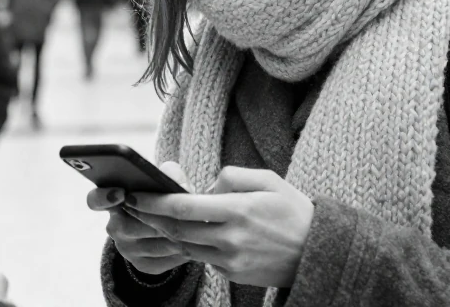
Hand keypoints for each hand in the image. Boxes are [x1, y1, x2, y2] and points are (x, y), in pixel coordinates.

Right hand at [87, 161, 192, 276]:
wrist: (166, 225)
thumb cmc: (162, 194)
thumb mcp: (163, 180)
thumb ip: (166, 173)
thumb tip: (170, 173)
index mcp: (113, 202)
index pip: (95, 200)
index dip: (104, 197)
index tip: (120, 193)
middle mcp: (115, 228)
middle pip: (131, 226)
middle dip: (157, 218)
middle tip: (180, 210)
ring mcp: (128, 250)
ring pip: (153, 244)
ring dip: (174, 235)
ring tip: (195, 225)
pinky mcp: (145, 265)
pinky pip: (165, 260)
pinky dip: (182, 250)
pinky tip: (195, 240)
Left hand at [124, 167, 313, 288]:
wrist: (317, 252)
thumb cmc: (292, 210)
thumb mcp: (269, 180)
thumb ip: (232, 176)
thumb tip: (206, 186)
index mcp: (239, 210)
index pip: (185, 207)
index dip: (155, 201)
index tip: (136, 194)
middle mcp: (232, 238)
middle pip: (177, 230)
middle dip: (151, 217)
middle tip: (133, 205)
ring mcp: (231, 260)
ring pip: (185, 246)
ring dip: (166, 232)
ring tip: (153, 217)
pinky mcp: (232, 274)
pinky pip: (202, 257)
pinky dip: (190, 244)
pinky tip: (185, 232)